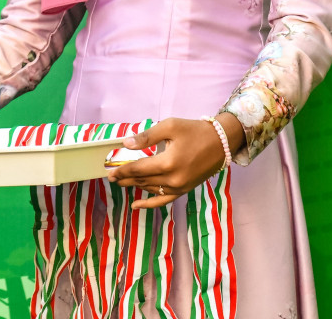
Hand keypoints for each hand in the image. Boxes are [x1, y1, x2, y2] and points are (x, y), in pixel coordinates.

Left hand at [108, 116, 237, 209]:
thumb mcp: (169, 127)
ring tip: (121, 183)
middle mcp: (173, 179)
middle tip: (111, 177)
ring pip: (151, 190)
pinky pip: (164, 200)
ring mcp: (180, 187)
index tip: (110, 172)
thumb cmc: (194, 131)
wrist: (221, 142)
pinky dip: (150, 203)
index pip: (138, 169)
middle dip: (125, 179)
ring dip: (135, 187)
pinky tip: (136, 205)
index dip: (122, 171)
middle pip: (142, 181)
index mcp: (167, 163)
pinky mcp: (185, 190)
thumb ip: (146, 137)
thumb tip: (126, 144)